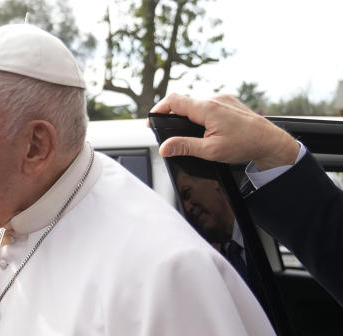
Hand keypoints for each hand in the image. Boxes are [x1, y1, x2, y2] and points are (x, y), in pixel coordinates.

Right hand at [151, 93, 298, 169]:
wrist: (270, 141)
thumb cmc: (245, 144)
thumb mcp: (211, 151)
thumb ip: (184, 147)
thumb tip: (164, 148)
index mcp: (208, 109)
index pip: (174, 101)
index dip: (159, 109)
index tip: (152, 120)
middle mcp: (215, 99)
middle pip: (184, 103)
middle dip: (174, 116)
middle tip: (169, 132)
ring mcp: (223, 99)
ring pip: (196, 104)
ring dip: (189, 117)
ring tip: (191, 133)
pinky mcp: (229, 102)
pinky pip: (208, 105)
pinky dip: (201, 115)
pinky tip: (207, 129)